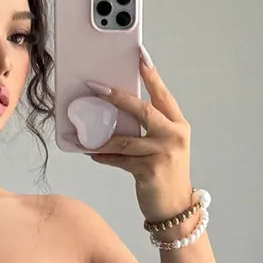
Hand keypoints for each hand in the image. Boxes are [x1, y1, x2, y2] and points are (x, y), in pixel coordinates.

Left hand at [83, 50, 193, 225]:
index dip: (151, 75)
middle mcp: (174, 136)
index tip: (140, 55)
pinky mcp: (150, 171)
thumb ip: (149, 128)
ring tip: (84, 131)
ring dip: (102, 136)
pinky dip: (104, 156)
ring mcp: (163, 153)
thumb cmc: (166, 174)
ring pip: (125, 139)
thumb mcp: (164, 146)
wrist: (175, 207)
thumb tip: (117, 111)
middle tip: (97, 87)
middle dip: (118, 97)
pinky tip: (91, 153)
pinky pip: (120, 160)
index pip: (163, 95)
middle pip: (143, 110)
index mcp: (178, 125)